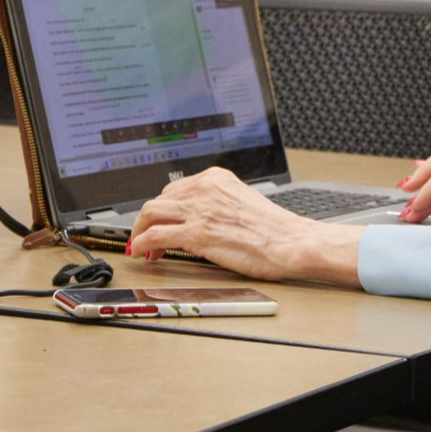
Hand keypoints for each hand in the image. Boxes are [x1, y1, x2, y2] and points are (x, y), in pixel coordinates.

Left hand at [128, 168, 361, 285]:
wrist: (291, 242)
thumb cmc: (274, 230)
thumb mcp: (242, 202)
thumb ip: (218, 203)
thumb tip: (198, 217)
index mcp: (217, 179)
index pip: (175, 189)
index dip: (162, 209)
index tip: (158, 222)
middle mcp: (205, 189)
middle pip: (158, 200)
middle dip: (147, 221)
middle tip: (146, 238)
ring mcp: (200, 210)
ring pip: (150, 214)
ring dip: (139, 232)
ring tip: (141, 247)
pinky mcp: (197, 233)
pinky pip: (155, 235)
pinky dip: (141, 244)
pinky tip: (143, 253)